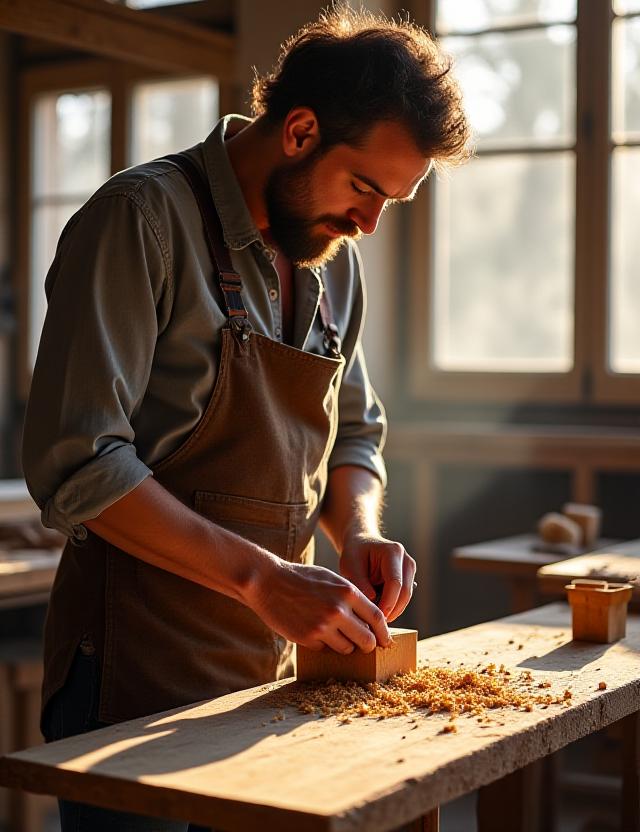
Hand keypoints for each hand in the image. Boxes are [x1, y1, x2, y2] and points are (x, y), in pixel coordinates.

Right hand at [247, 558, 390, 653]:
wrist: (268, 582)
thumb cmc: (302, 578)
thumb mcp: (332, 579)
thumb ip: (351, 596)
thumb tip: (371, 618)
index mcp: (347, 592)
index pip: (377, 618)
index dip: (384, 632)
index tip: (386, 639)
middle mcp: (338, 610)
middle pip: (367, 639)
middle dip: (369, 644)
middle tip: (366, 645)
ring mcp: (322, 626)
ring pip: (348, 648)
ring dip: (346, 645)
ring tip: (336, 635)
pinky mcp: (308, 638)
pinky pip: (326, 649)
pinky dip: (326, 644)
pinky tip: (316, 631)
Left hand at [339, 534, 416, 621]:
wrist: (362, 543)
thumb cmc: (354, 554)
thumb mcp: (350, 565)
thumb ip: (360, 583)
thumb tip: (371, 603)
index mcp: (393, 552)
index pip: (395, 583)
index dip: (387, 603)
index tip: (376, 617)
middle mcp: (406, 560)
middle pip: (405, 592)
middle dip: (392, 610)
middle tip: (377, 625)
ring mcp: (410, 569)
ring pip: (407, 597)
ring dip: (393, 610)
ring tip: (376, 620)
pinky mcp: (409, 578)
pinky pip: (404, 597)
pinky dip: (393, 606)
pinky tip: (379, 613)